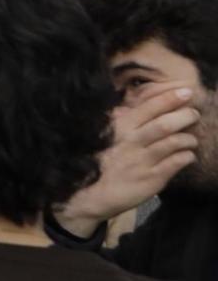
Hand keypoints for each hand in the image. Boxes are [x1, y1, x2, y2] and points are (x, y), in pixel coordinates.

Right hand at [55, 84, 199, 236]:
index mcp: (120, 126)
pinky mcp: (153, 178)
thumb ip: (123, 119)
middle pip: (165, 123)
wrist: (91, 194)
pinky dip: (187, 155)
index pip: (149, 106)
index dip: (170, 97)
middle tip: (194, 113)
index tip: (186, 91)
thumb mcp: (106, 134)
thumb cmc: (101, 160)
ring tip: (191, 137)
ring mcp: (143, 160)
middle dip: (185, 115)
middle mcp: (132, 141)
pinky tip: (187, 154)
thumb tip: (140, 103)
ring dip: (189, 137)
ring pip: (174, 142)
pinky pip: (177, 163)